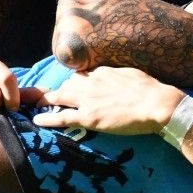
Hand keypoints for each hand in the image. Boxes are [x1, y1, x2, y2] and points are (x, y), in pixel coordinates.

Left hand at [30, 67, 182, 134]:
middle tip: (47, 96)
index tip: (73, 88)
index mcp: (102, 72)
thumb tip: (116, 79)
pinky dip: (48, 118)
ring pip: (60, 96)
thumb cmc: (151, 90)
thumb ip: (118, 76)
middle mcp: (91, 83)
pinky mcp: (89, 117)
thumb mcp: (132, 74)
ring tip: (35, 105)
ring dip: (46, 101)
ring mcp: (88, 100)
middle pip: (68, 83)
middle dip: (58, 90)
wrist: (157, 103)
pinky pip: (62, 116)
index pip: (82, 75)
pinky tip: (37, 120)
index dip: (77, 83)